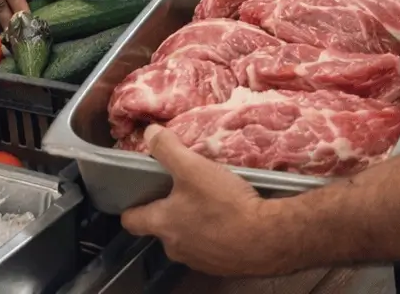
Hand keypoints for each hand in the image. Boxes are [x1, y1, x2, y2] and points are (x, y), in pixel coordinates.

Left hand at [122, 125, 281, 275]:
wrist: (268, 239)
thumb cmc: (225, 204)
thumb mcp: (192, 167)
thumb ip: (167, 148)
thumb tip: (150, 133)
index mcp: (163, 225)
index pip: (131, 221)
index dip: (131, 206)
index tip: (136, 193)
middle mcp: (176, 248)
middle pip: (160, 228)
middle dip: (166, 209)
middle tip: (177, 187)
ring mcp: (199, 260)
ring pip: (185, 236)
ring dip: (190, 220)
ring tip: (204, 198)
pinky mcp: (222, 265)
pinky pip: (208, 245)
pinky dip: (212, 231)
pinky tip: (225, 215)